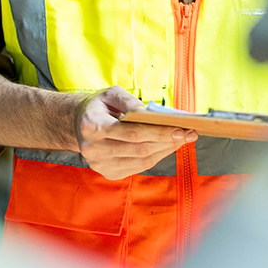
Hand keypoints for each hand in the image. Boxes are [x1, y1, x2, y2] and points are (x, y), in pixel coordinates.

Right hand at [75, 87, 196, 180]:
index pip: (131, 133)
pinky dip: (156, 157)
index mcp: (92, 126)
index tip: (181, 129)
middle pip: (139, 149)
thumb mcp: (110, 94)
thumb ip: (129, 100)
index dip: (158, 132)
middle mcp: (93, 149)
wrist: (78, 124)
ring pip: (141, 161)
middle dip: (167, 142)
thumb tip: (151, 113)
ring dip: (165, 151)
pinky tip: (166, 147)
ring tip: (182, 140)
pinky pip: (138, 167)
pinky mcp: (108, 173)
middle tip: (189, 134)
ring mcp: (100, 164)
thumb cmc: (99, 106)